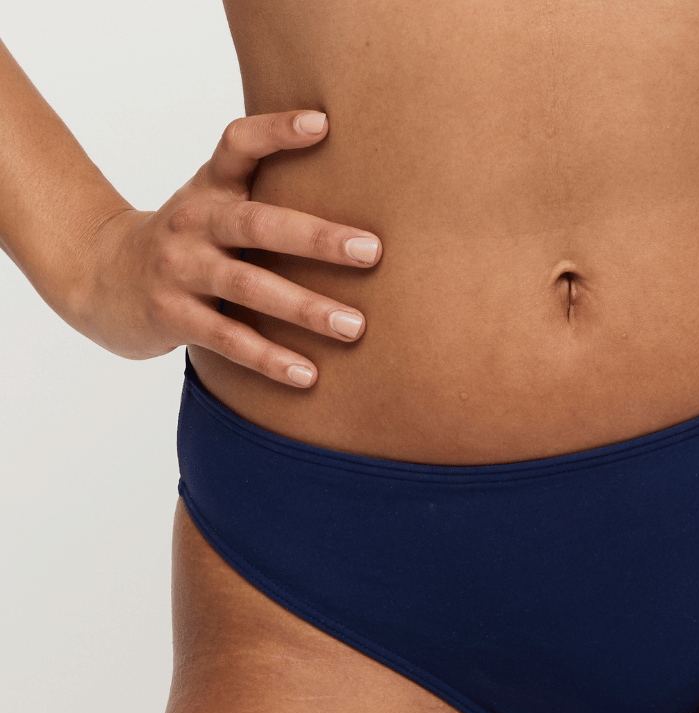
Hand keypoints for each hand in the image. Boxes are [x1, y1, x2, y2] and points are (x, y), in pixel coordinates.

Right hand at [64, 110, 380, 387]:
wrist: (98, 278)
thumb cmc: (184, 245)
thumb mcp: (213, 208)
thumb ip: (264, 197)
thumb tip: (353, 201)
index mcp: (209, 190)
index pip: (238, 144)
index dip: (276, 131)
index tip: (323, 123)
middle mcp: (193, 223)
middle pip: (257, 223)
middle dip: (317, 238)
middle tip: (372, 251)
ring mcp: (180, 269)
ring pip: (248, 286)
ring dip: (305, 308)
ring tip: (354, 326)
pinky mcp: (171, 316)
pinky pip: (228, 339)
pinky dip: (270, 358)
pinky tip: (309, 375)